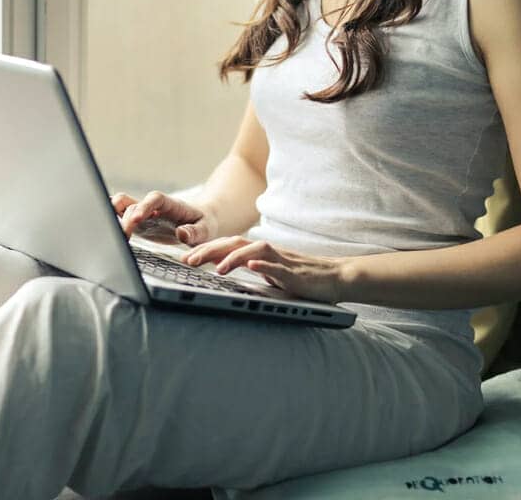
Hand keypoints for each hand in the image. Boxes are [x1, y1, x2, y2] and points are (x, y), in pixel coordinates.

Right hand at [110, 190, 218, 243]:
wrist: (200, 222)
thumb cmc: (203, 224)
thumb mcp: (205, 229)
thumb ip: (195, 232)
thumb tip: (182, 234)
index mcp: (171, 205)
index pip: (155, 199)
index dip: (144, 206)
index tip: (136, 219)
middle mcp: (153, 206)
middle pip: (132, 203)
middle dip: (125, 218)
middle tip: (124, 237)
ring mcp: (143, 213)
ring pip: (121, 205)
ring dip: (113, 215)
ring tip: (114, 236)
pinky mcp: (137, 222)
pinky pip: (119, 214)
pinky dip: (111, 218)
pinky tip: (105, 230)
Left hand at [181, 236, 346, 303]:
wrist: (335, 277)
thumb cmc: (301, 277)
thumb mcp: (269, 274)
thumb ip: (251, 269)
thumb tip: (224, 270)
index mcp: (259, 253)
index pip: (227, 246)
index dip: (206, 249)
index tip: (185, 257)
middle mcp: (267, 251)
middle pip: (234, 243)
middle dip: (210, 251)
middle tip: (188, 261)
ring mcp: (282, 260)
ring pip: (254, 251)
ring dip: (234, 258)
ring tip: (217, 268)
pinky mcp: (295, 272)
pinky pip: (278, 267)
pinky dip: (264, 266)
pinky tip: (252, 268)